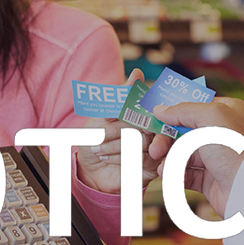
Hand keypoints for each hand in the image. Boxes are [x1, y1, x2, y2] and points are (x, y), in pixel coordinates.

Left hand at [76, 69, 161, 193]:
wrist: (88, 170)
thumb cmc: (96, 140)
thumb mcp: (102, 115)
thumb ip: (120, 97)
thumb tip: (137, 74)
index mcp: (144, 114)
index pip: (150, 108)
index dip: (136, 110)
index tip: (118, 115)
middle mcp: (154, 130)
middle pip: (149, 126)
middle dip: (119, 130)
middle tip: (100, 134)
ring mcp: (155, 150)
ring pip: (145, 143)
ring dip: (116, 145)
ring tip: (97, 148)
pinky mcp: (152, 168)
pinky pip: (144, 161)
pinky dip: (121, 158)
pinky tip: (106, 158)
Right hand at [147, 98, 243, 215]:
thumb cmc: (235, 149)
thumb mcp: (210, 118)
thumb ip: (184, 110)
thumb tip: (160, 109)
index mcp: (229, 112)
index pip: (196, 105)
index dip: (174, 111)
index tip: (154, 115)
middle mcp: (224, 132)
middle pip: (185, 131)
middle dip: (166, 140)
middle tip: (154, 149)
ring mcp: (217, 157)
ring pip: (183, 154)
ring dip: (169, 160)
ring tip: (163, 169)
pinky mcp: (211, 178)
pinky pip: (187, 173)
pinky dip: (176, 174)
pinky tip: (170, 176)